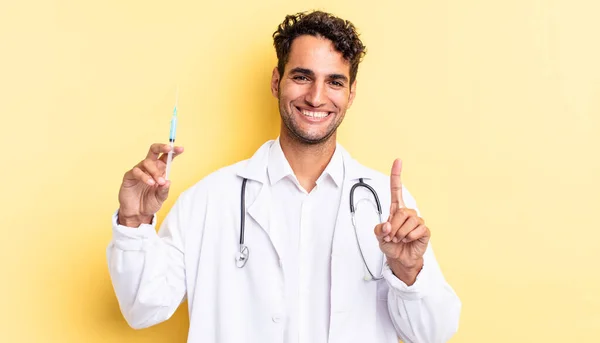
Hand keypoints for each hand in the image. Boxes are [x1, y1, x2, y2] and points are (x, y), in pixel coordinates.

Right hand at [117, 143, 183, 226]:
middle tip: (169, 148)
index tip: (180, 149)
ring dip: (155, 171)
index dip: (173, 152)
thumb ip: (164, 190)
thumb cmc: (149, 203)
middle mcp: (149, 168)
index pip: (166, 157)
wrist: (137, 213)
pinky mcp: (129, 176)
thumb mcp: (161, 198)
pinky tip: (150, 183)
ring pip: (146, 162)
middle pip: (154, 151)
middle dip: (161, 147)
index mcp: (159, 170)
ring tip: (159, 182)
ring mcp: (139, 171)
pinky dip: (144, 176)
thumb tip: (168, 182)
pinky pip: (136, 171)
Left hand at [374, 159, 429, 282]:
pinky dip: (410, 237)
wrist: (400, 258)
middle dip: (394, 226)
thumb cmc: (390, 244)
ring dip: (401, 233)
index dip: (396, 175)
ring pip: (410, 221)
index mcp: (396, 209)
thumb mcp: (379, 236)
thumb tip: (388, 226)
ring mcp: (417, 220)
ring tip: (400, 239)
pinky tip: (409, 240)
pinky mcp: (424, 230)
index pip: (396, 189)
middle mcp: (407, 212)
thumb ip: (379, 230)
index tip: (398, 161)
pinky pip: (418, 230)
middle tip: (391, 236)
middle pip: (402, 211)